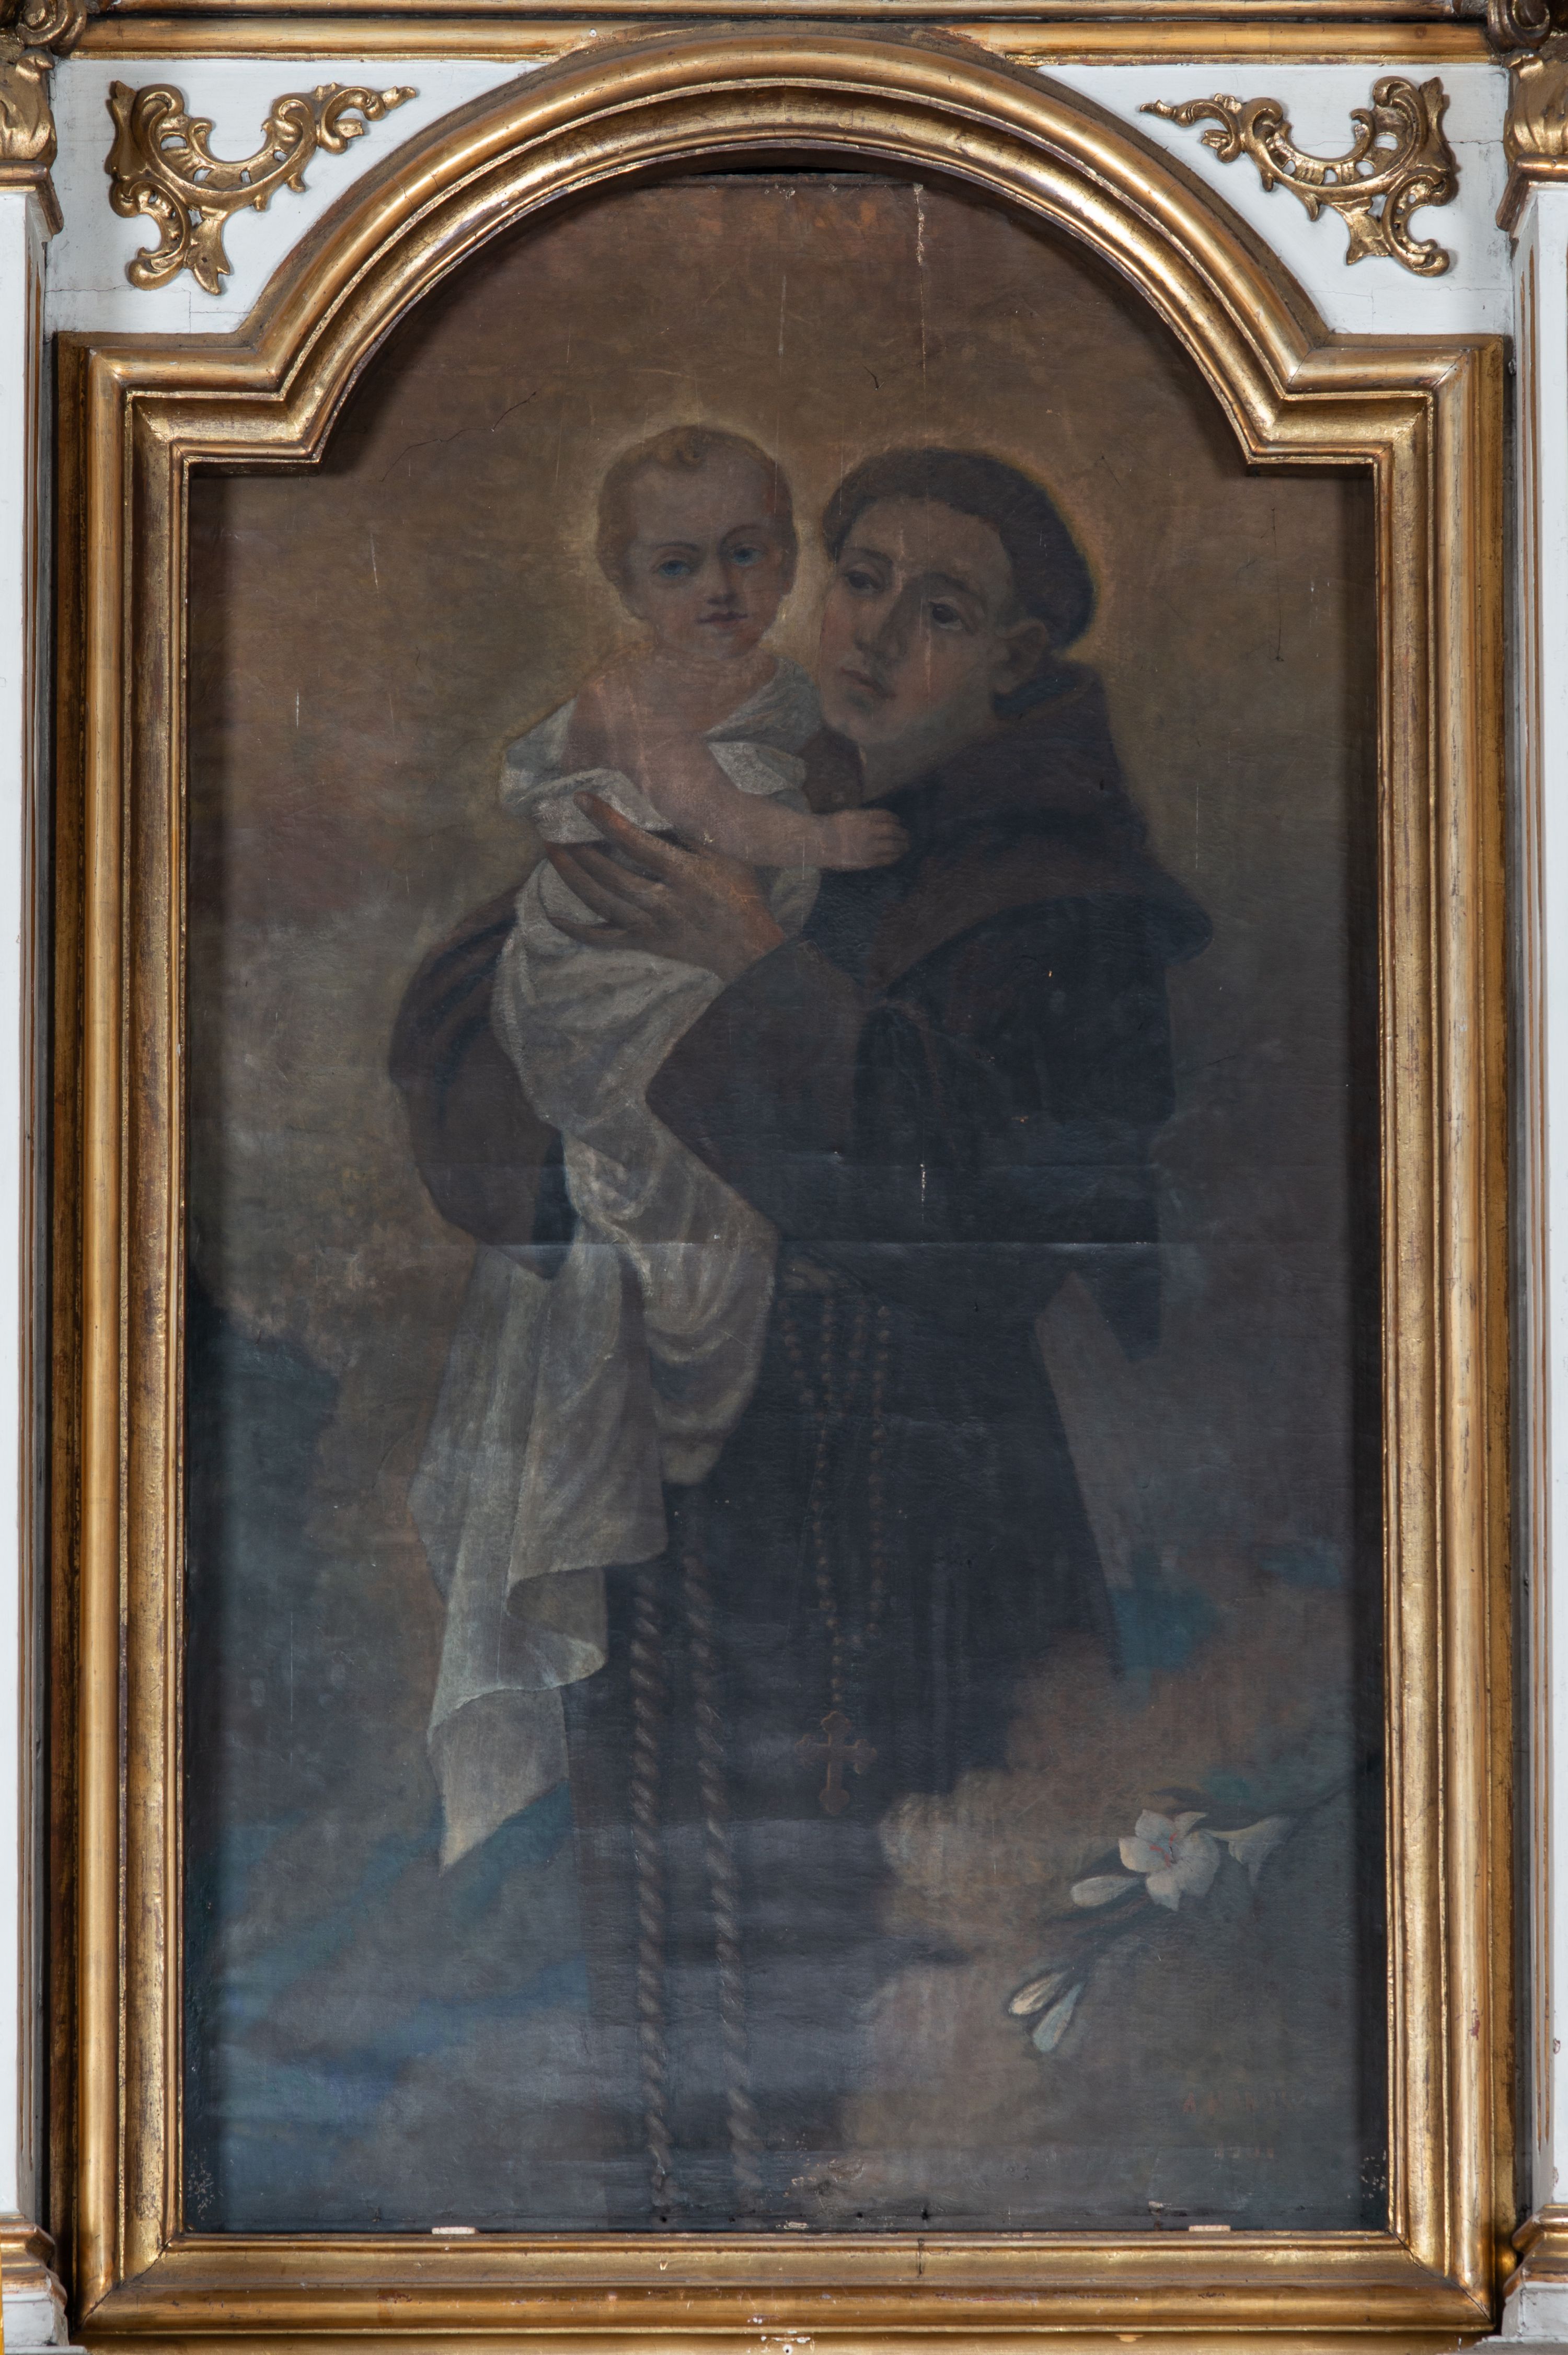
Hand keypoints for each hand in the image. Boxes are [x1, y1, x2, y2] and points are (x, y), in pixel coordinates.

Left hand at [545, 796, 787, 981]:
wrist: (746, 948)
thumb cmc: (738, 894)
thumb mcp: (726, 856)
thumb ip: (692, 833)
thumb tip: (657, 804)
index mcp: (683, 874)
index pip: (635, 843)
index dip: (605, 820)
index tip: (580, 798)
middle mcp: (662, 902)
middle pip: (609, 874)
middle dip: (578, 848)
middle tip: (554, 824)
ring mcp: (650, 926)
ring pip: (600, 902)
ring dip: (572, 876)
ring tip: (552, 852)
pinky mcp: (643, 943)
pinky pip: (603, 939)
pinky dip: (576, 930)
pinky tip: (553, 914)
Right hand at [815, 807, 910, 869]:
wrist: (820, 844)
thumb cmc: (831, 828)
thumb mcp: (849, 816)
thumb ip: (865, 817)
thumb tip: (881, 821)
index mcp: (865, 818)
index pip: (887, 816)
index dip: (895, 819)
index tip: (898, 821)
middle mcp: (870, 831)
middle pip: (894, 831)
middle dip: (903, 833)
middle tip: (907, 835)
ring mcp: (869, 847)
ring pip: (894, 846)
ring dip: (903, 845)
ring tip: (906, 846)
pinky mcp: (867, 860)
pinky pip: (887, 859)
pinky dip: (895, 856)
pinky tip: (897, 855)